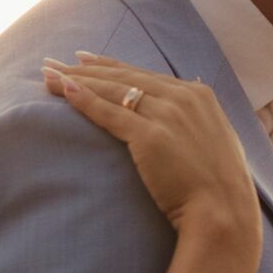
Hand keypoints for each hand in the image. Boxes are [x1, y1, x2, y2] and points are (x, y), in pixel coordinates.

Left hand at [42, 54, 259, 243]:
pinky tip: (62, 90)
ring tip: (47, 74)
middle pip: (123, 77)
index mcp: (199, 95)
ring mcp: (167, 115)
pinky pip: (109, 113)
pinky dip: (83, 100)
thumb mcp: (217, 139)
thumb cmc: (220, 186)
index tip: (83, 60)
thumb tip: (194, 92)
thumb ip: (200, 117)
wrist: (225, 212)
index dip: (110, 67)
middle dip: (84, 69)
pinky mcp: (150, 137)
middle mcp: (183, 97)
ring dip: (76, 80)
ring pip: (112, 90)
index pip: (144, 74)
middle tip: (53, 63)